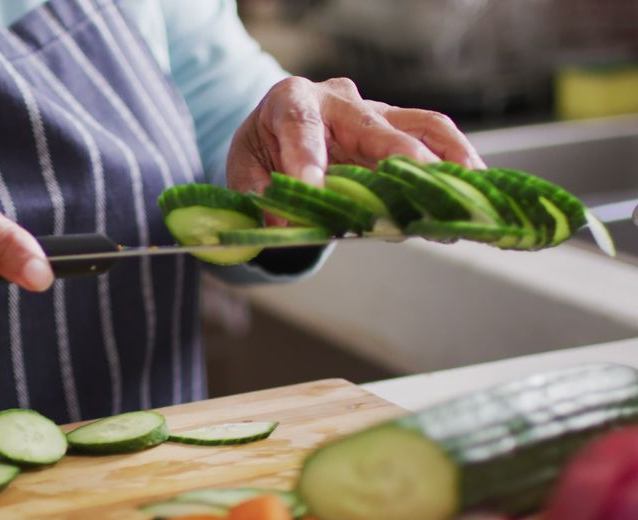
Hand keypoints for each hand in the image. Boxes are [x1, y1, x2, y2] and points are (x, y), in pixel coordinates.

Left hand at [226, 76, 485, 192]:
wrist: (276, 133)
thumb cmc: (261, 151)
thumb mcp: (243, 171)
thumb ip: (254, 196)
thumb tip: (281, 222)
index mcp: (290, 100)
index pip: (300, 125)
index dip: (307, 156)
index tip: (311, 187)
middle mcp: (338, 100)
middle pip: (373, 124)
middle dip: (397, 157)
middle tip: (418, 191)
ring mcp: (375, 113)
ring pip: (420, 125)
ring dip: (447, 157)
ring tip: (467, 190)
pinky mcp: (398, 131)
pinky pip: (435, 141)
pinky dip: (456, 164)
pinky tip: (473, 191)